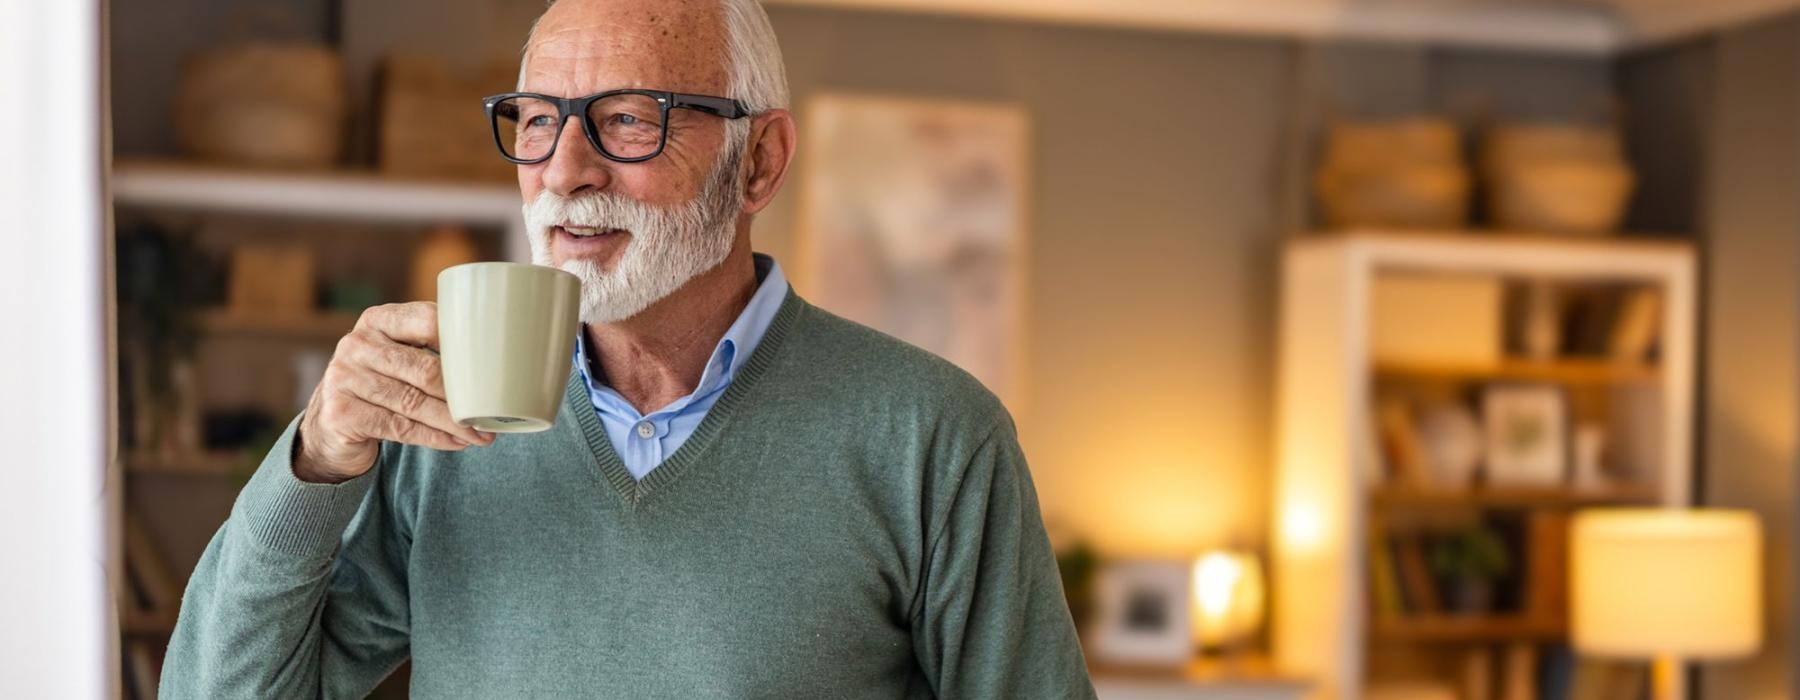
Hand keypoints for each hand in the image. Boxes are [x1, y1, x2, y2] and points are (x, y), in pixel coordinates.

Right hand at [293, 302, 493, 482]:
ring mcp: (345, 378)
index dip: (463, 342)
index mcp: (378, 320)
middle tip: (492, 412)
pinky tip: (457, 442)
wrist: (331, 420)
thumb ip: (430, 349)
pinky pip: (400, 427)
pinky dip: (434, 437)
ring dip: (454, 423)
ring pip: (414, 403)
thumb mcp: (398, 355)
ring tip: (481, 434)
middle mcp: (357, 344)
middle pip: (424, 369)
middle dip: (463, 395)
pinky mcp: (342, 412)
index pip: (428, 321)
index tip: (493, 364)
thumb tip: (493, 364)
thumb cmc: (381, 382)